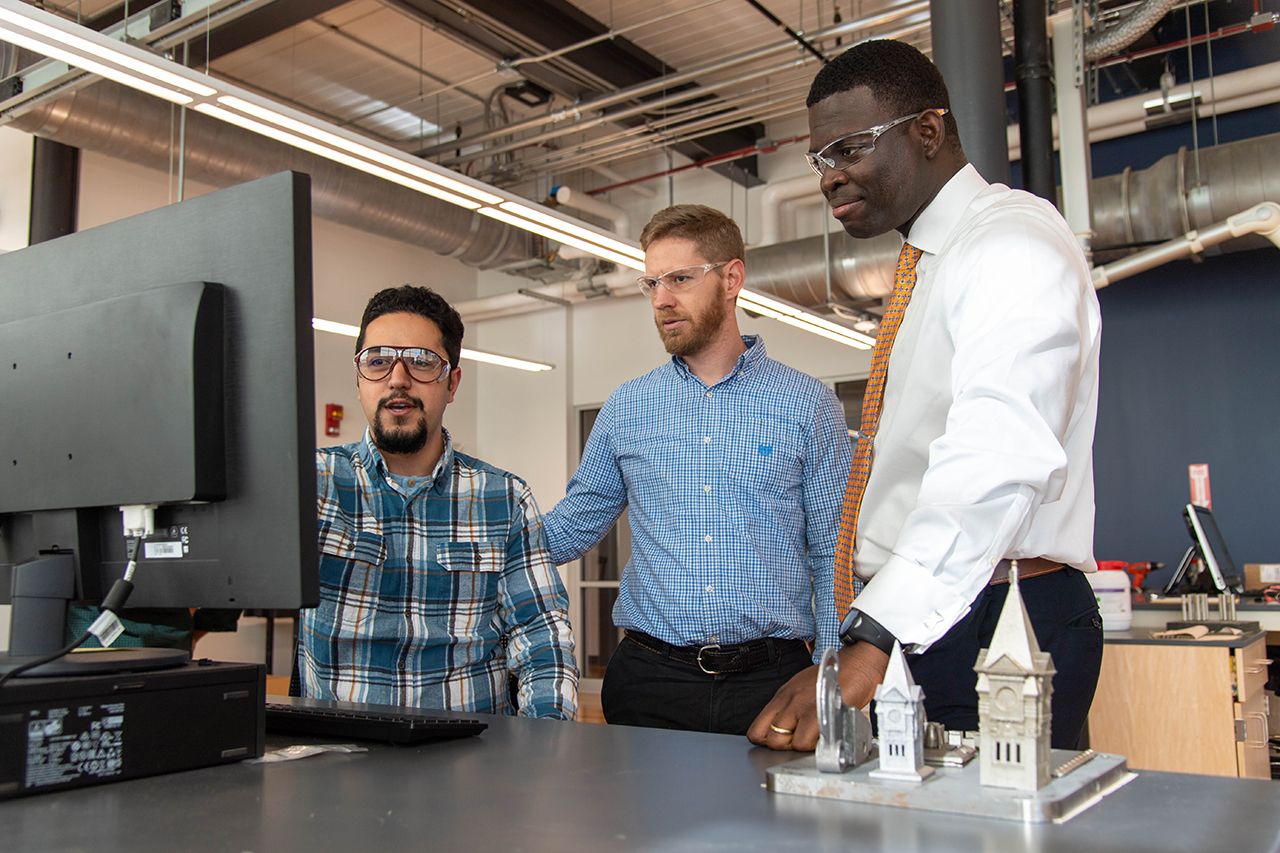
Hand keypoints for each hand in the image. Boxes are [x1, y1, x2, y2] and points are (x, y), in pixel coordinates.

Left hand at [746, 642, 890, 750]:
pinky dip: (815, 746)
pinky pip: (805, 743)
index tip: (782, 741)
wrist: (857, 664)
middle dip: (785, 746)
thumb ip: (790, 708)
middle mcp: (788, 702)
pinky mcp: (818, 715)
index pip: (757, 729)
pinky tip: (824, 737)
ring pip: (786, 743)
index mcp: (782, 696)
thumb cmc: (833, 676)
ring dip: (801, 747)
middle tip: (801, 740)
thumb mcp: (802, 688)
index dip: (768, 740)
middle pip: (770, 739)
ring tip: (815, 738)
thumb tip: (785, 730)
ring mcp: (802, 708)